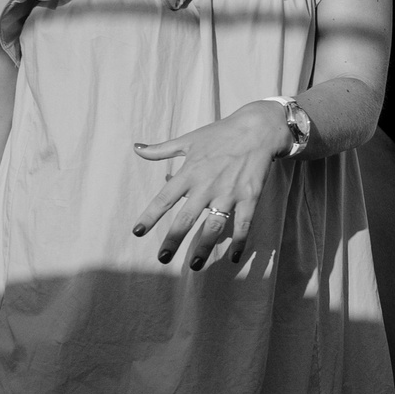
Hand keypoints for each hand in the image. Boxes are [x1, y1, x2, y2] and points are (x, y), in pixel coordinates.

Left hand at [132, 102, 286, 270]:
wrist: (258, 129)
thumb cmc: (220, 134)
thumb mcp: (188, 140)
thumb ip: (161, 149)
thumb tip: (136, 148)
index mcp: (189, 172)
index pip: (164, 198)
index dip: (150, 216)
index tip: (137, 232)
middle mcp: (207, 185)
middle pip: (186, 218)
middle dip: (173, 240)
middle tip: (162, 258)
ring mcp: (229, 193)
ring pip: (213, 227)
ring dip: (204, 247)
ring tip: (195, 265)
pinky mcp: (250, 197)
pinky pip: (243, 225)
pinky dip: (239, 242)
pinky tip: (233, 257)